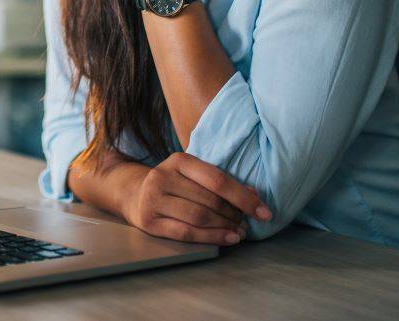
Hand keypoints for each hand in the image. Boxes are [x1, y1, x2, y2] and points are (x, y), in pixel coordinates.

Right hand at [120, 151, 270, 245]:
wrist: (134, 194)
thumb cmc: (173, 184)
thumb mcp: (192, 174)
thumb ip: (219, 182)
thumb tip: (254, 195)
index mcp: (179, 160)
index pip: (217, 180)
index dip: (243, 198)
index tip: (264, 212)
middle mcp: (163, 177)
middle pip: (210, 201)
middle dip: (235, 215)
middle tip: (247, 223)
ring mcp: (153, 200)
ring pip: (199, 217)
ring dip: (225, 227)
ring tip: (239, 232)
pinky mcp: (149, 221)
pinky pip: (186, 233)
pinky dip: (211, 237)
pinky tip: (227, 238)